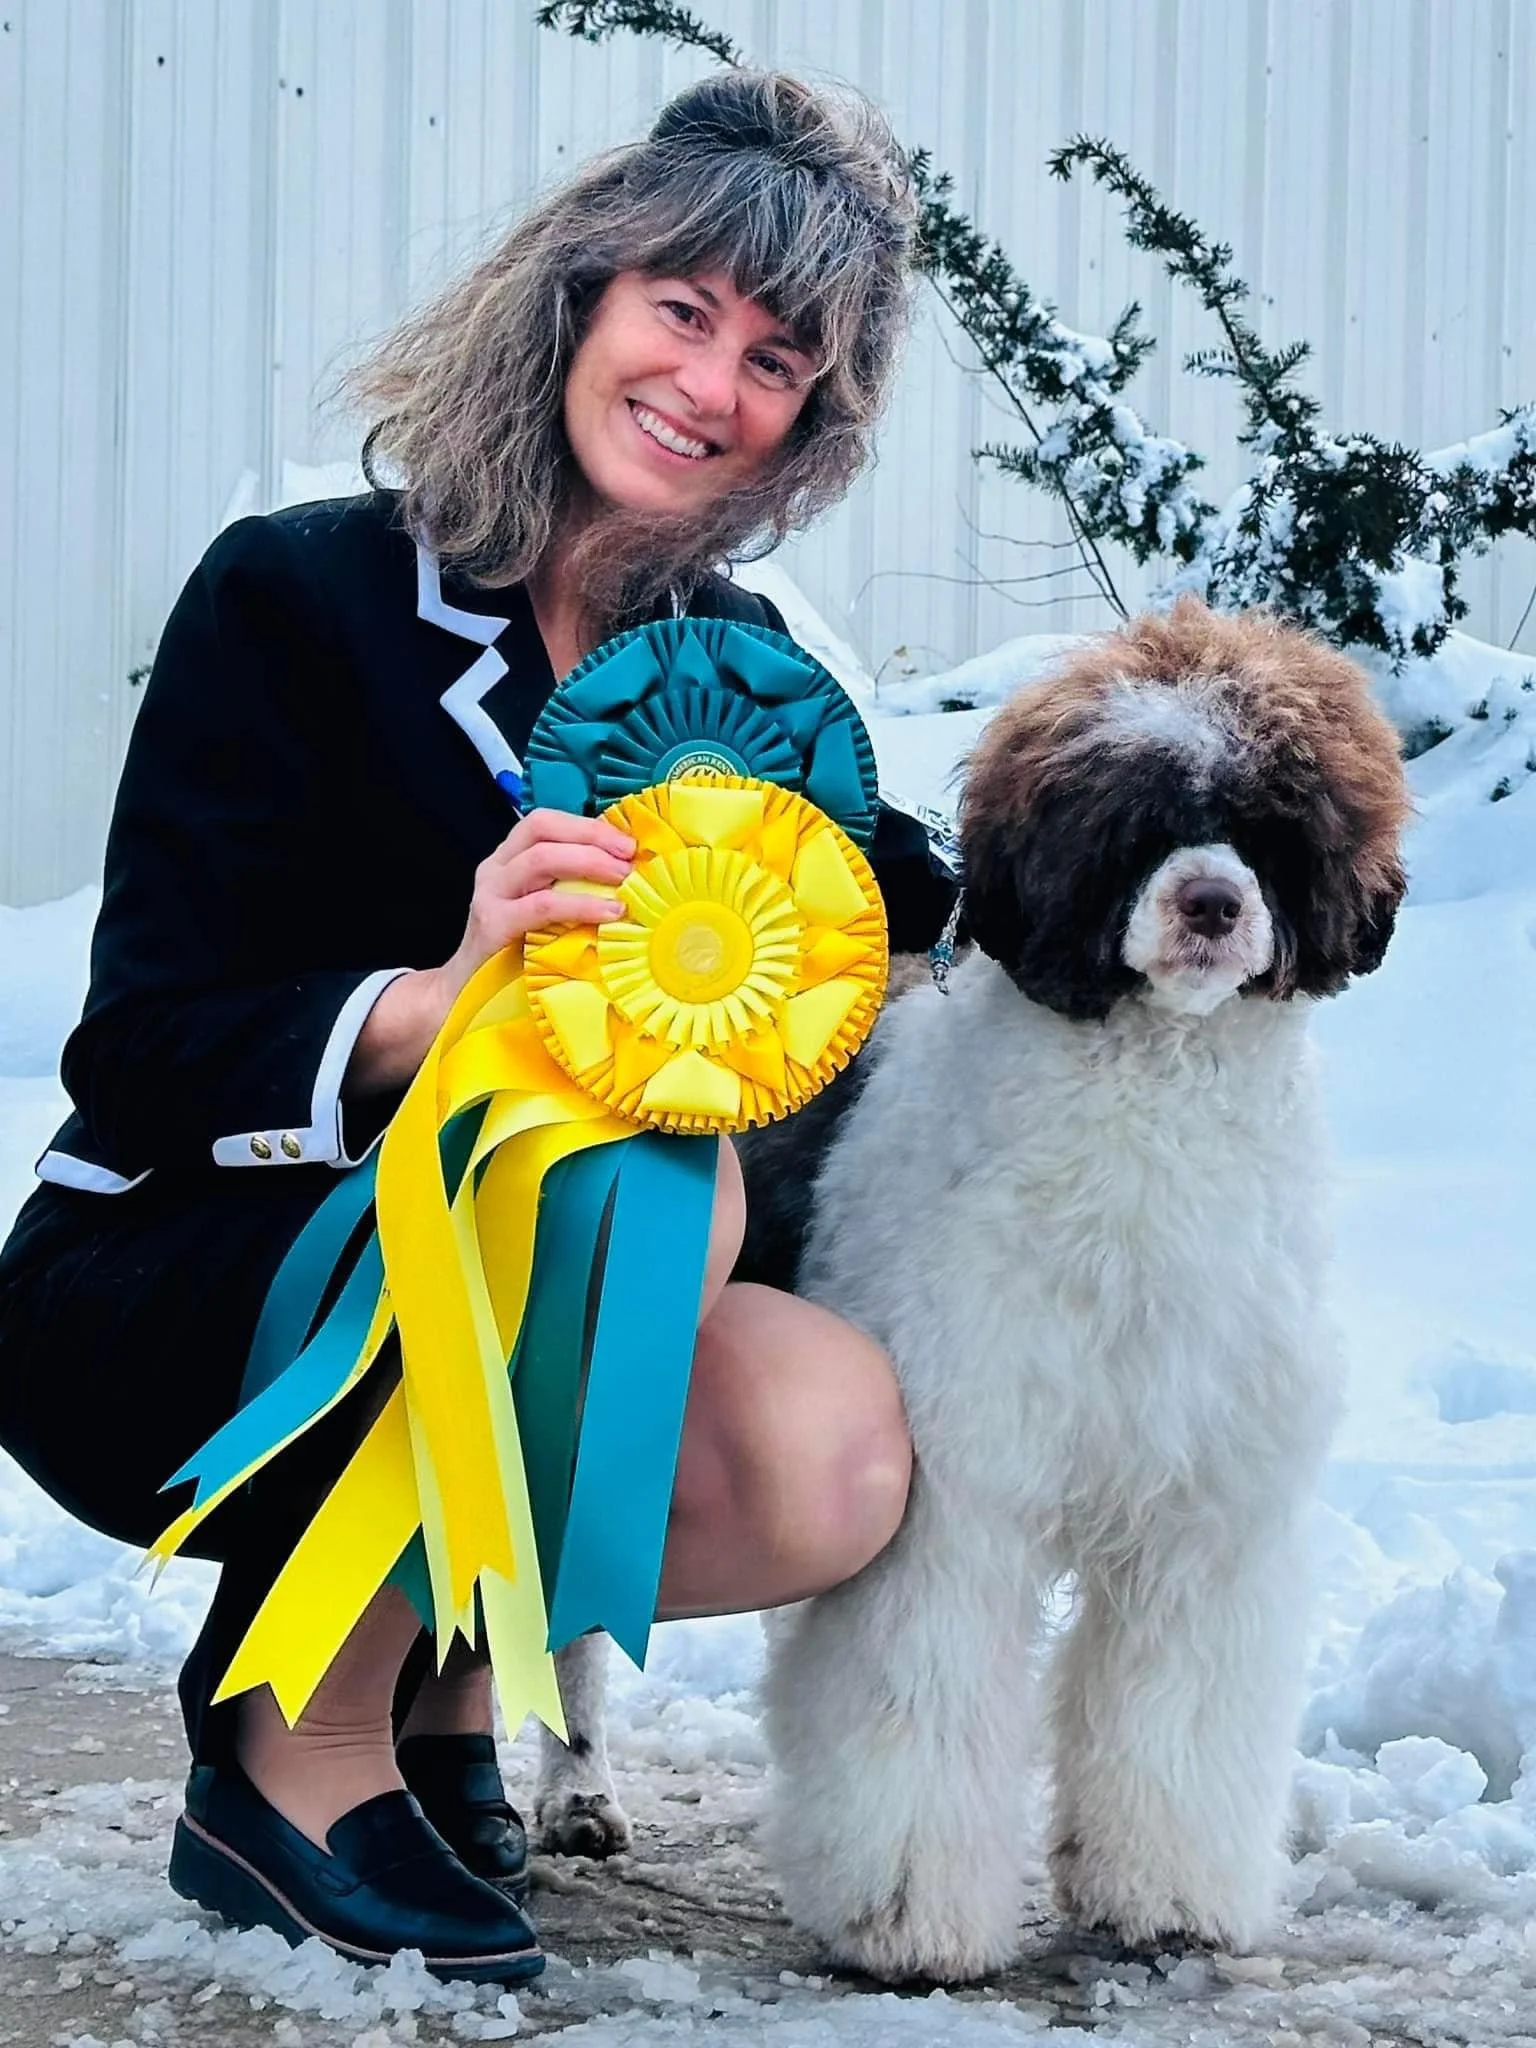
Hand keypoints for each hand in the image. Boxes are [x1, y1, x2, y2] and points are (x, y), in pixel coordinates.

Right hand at [435, 807, 635, 1008]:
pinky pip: (542, 905)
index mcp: (508, 859)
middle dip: (592, 836)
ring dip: (589, 862)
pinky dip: (580, 905)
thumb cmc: (515, 954)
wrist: (466, 995)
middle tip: (629, 856)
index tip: (627, 842)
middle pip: (541, 829)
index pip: (545, 822)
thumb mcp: (543, 912)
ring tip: (624, 880)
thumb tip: (626, 874)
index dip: (588, 826)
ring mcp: (490, 894)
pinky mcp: (493, 925)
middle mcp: (495, 869)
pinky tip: (608, 913)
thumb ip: (570, 888)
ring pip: (540, 859)